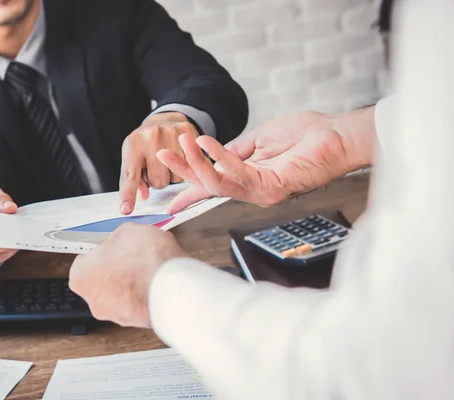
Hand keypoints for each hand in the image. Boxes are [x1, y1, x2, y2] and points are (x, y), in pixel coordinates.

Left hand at [69, 223, 186, 327]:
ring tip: (148, 266)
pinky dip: (143, 292)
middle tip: (133, 254)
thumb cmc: (147, 262)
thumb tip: (122, 238)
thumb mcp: (128, 230)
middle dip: (116, 265)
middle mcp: (92, 300)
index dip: (103, 248)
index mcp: (80, 276)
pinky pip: (136, 302)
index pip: (86, 257)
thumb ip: (118, 237)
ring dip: (131, 280)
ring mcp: (113, 314)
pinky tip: (154, 279)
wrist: (173, 288)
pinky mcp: (134, 321)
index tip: (114, 244)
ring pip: (119, 291)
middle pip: (101, 276)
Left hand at [119, 112, 199, 214]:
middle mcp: (151, 137)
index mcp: (133, 145)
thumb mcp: (134, 157)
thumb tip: (142, 196)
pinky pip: (190, 165)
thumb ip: (136, 180)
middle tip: (156, 166)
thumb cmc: (145, 143)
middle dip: (157, 180)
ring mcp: (170, 133)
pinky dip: (186, 166)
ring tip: (169, 160)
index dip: (128, 194)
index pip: (130, 175)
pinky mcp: (187, 131)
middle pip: (158, 182)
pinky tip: (181, 155)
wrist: (164, 119)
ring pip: (176, 177)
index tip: (126, 209)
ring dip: (172, 174)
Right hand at [157, 108, 376, 212]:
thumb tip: (211, 152)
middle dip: (183, 171)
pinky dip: (219, 157)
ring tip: (183, 141)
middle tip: (163, 152)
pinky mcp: (271, 187)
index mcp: (248, 178)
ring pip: (217, 183)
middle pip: (208, 186)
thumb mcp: (259, 139)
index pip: (212, 187)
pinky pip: (237, 173)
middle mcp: (252, 189)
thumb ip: (234, 149)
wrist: (336, 135)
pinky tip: (206, 141)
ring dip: (196, 163)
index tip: (166, 203)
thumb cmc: (305, 135)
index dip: (188, 192)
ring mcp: (261, 191)